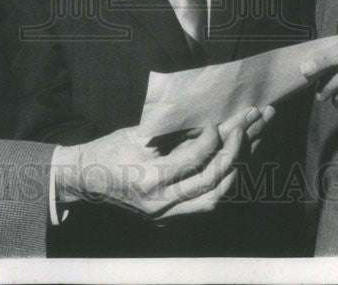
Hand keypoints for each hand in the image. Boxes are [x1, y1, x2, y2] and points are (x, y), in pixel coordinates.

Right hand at [52, 106, 266, 220]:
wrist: (85, 179)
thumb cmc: (109, 150)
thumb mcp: (138, 134)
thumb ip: (174, 133)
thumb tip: (211, 122)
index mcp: (150, 178)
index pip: (195, 159)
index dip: (213, 137)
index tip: (218, 120)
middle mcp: (160, 202)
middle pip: (212, 182)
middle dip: (236, 151)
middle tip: (249, 125)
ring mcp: (165, 214)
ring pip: (214, 199)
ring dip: (235, 169)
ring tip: (252, 141)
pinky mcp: (168, 217)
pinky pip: (203, 203)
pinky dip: (221, 182)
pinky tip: (233, 161)